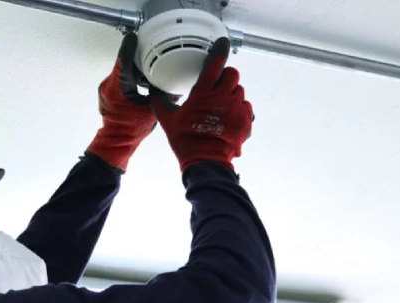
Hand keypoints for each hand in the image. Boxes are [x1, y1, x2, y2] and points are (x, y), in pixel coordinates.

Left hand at [86, 33, 156, 171]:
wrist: (115, 143)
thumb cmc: (131, 130)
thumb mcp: (151, 111)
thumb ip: (161, 96)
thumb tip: (174, 89)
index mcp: (119, 87)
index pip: (123, 61)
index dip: (129, 48)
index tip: (134, 37)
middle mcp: (109, 86)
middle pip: (122, 65)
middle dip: (135, 57)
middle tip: (149, 50)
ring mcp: (106, 90)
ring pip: (120, 72)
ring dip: (133, 69)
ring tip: (148, 67)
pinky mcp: (107, 94)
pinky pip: (118, 80)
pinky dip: (129, 78)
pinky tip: (141, 81)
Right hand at [151, 37, 253, 171]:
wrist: (205, 161)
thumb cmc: (186, 140)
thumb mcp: (167, 120)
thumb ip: (159, 102)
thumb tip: (153, 90)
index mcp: (203, 93)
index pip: (215, 64)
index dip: (220, 50)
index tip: (222, 43)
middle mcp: (223, 97)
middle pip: (232, 74)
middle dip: (225, 76)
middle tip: (217, 86)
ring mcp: (237, 108)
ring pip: (239, 90)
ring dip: (231, 94)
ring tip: (220, 106)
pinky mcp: (246, 119)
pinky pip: (246, 106)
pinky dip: (238, 109)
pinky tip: (227, 118)